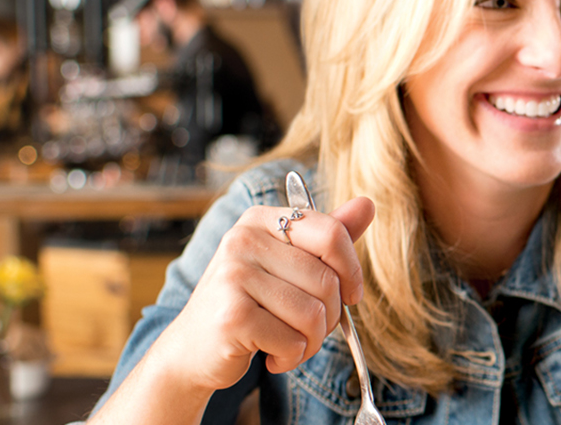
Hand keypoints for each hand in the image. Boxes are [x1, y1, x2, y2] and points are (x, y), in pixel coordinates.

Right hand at [143, 196, 375, 391]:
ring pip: (314, 314)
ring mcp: (233, 276)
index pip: (332, 233)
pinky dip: (291, 358)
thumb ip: (328, 237)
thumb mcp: (288, 265)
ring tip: (288, 343)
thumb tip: (368, 203)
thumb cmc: (249, 305)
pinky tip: (271, 356)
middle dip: (330, 318)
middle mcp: (243, 240)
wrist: (192, 350)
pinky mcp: (232, 316)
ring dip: (311, 342)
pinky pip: (293, 341)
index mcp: (261, 220)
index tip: (349, 295)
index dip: (352, 271)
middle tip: (307, 330)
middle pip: (328, 280)